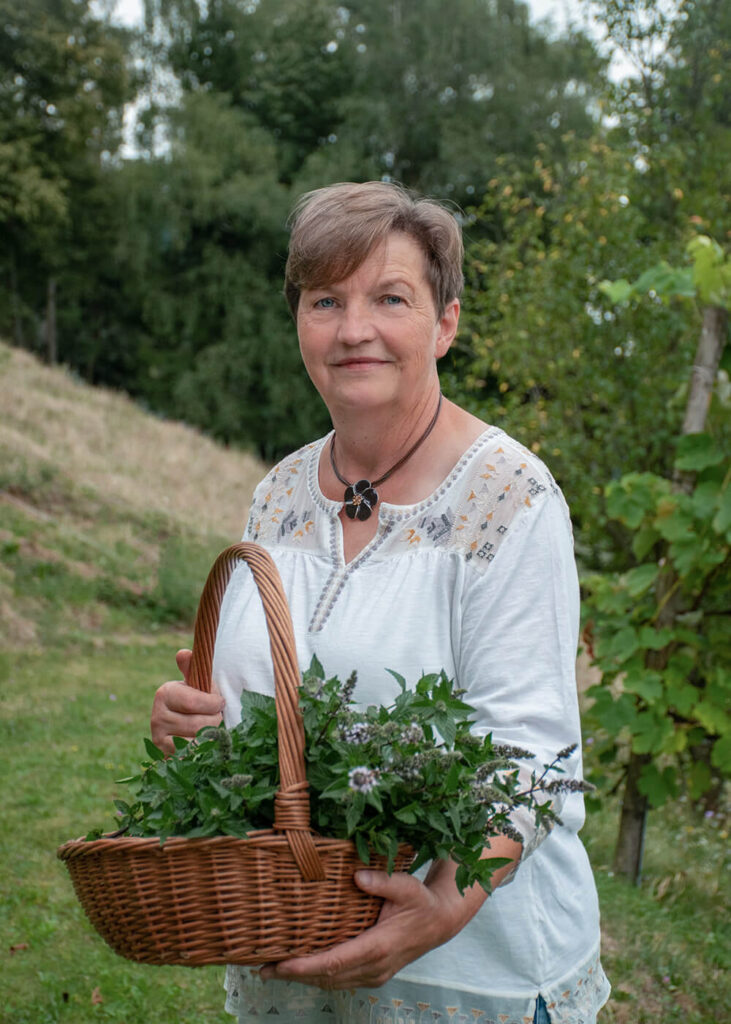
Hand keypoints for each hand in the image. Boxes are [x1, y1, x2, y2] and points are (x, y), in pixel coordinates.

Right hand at [150, 649, 224, 753]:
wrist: (184, 730)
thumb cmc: (197, 703)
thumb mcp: (196, 685)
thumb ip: (192, 669)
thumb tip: (183, 653)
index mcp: (165, 693)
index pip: (195, 702)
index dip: (214, 704)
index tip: (220, 702)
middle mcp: (157, 716)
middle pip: (199, 723)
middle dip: (215, 721)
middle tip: (216, 718)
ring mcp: (159, 738)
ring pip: (198, 740)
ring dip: (212, 736)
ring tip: (211, 730)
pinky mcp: (165, 756)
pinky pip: (193, 756)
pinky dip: (204, 751)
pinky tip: (204, 744)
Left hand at [258, 865, 485, 990]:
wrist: (441, 922)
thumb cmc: (421, 901)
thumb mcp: (405, 886)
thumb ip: (382, 881)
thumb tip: (356, 875)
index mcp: (377, 947)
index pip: (333, 962)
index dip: (304, 967)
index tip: (280, 965)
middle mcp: (373, 967)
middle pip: (326, 978)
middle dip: (294, 975)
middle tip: (262, 968)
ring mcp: (374, 975)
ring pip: (332, 983)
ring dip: (303, 979)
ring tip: (274, 970)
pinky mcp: (373, 974)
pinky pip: (340, 981)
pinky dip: (319, 977)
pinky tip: (303, 969)